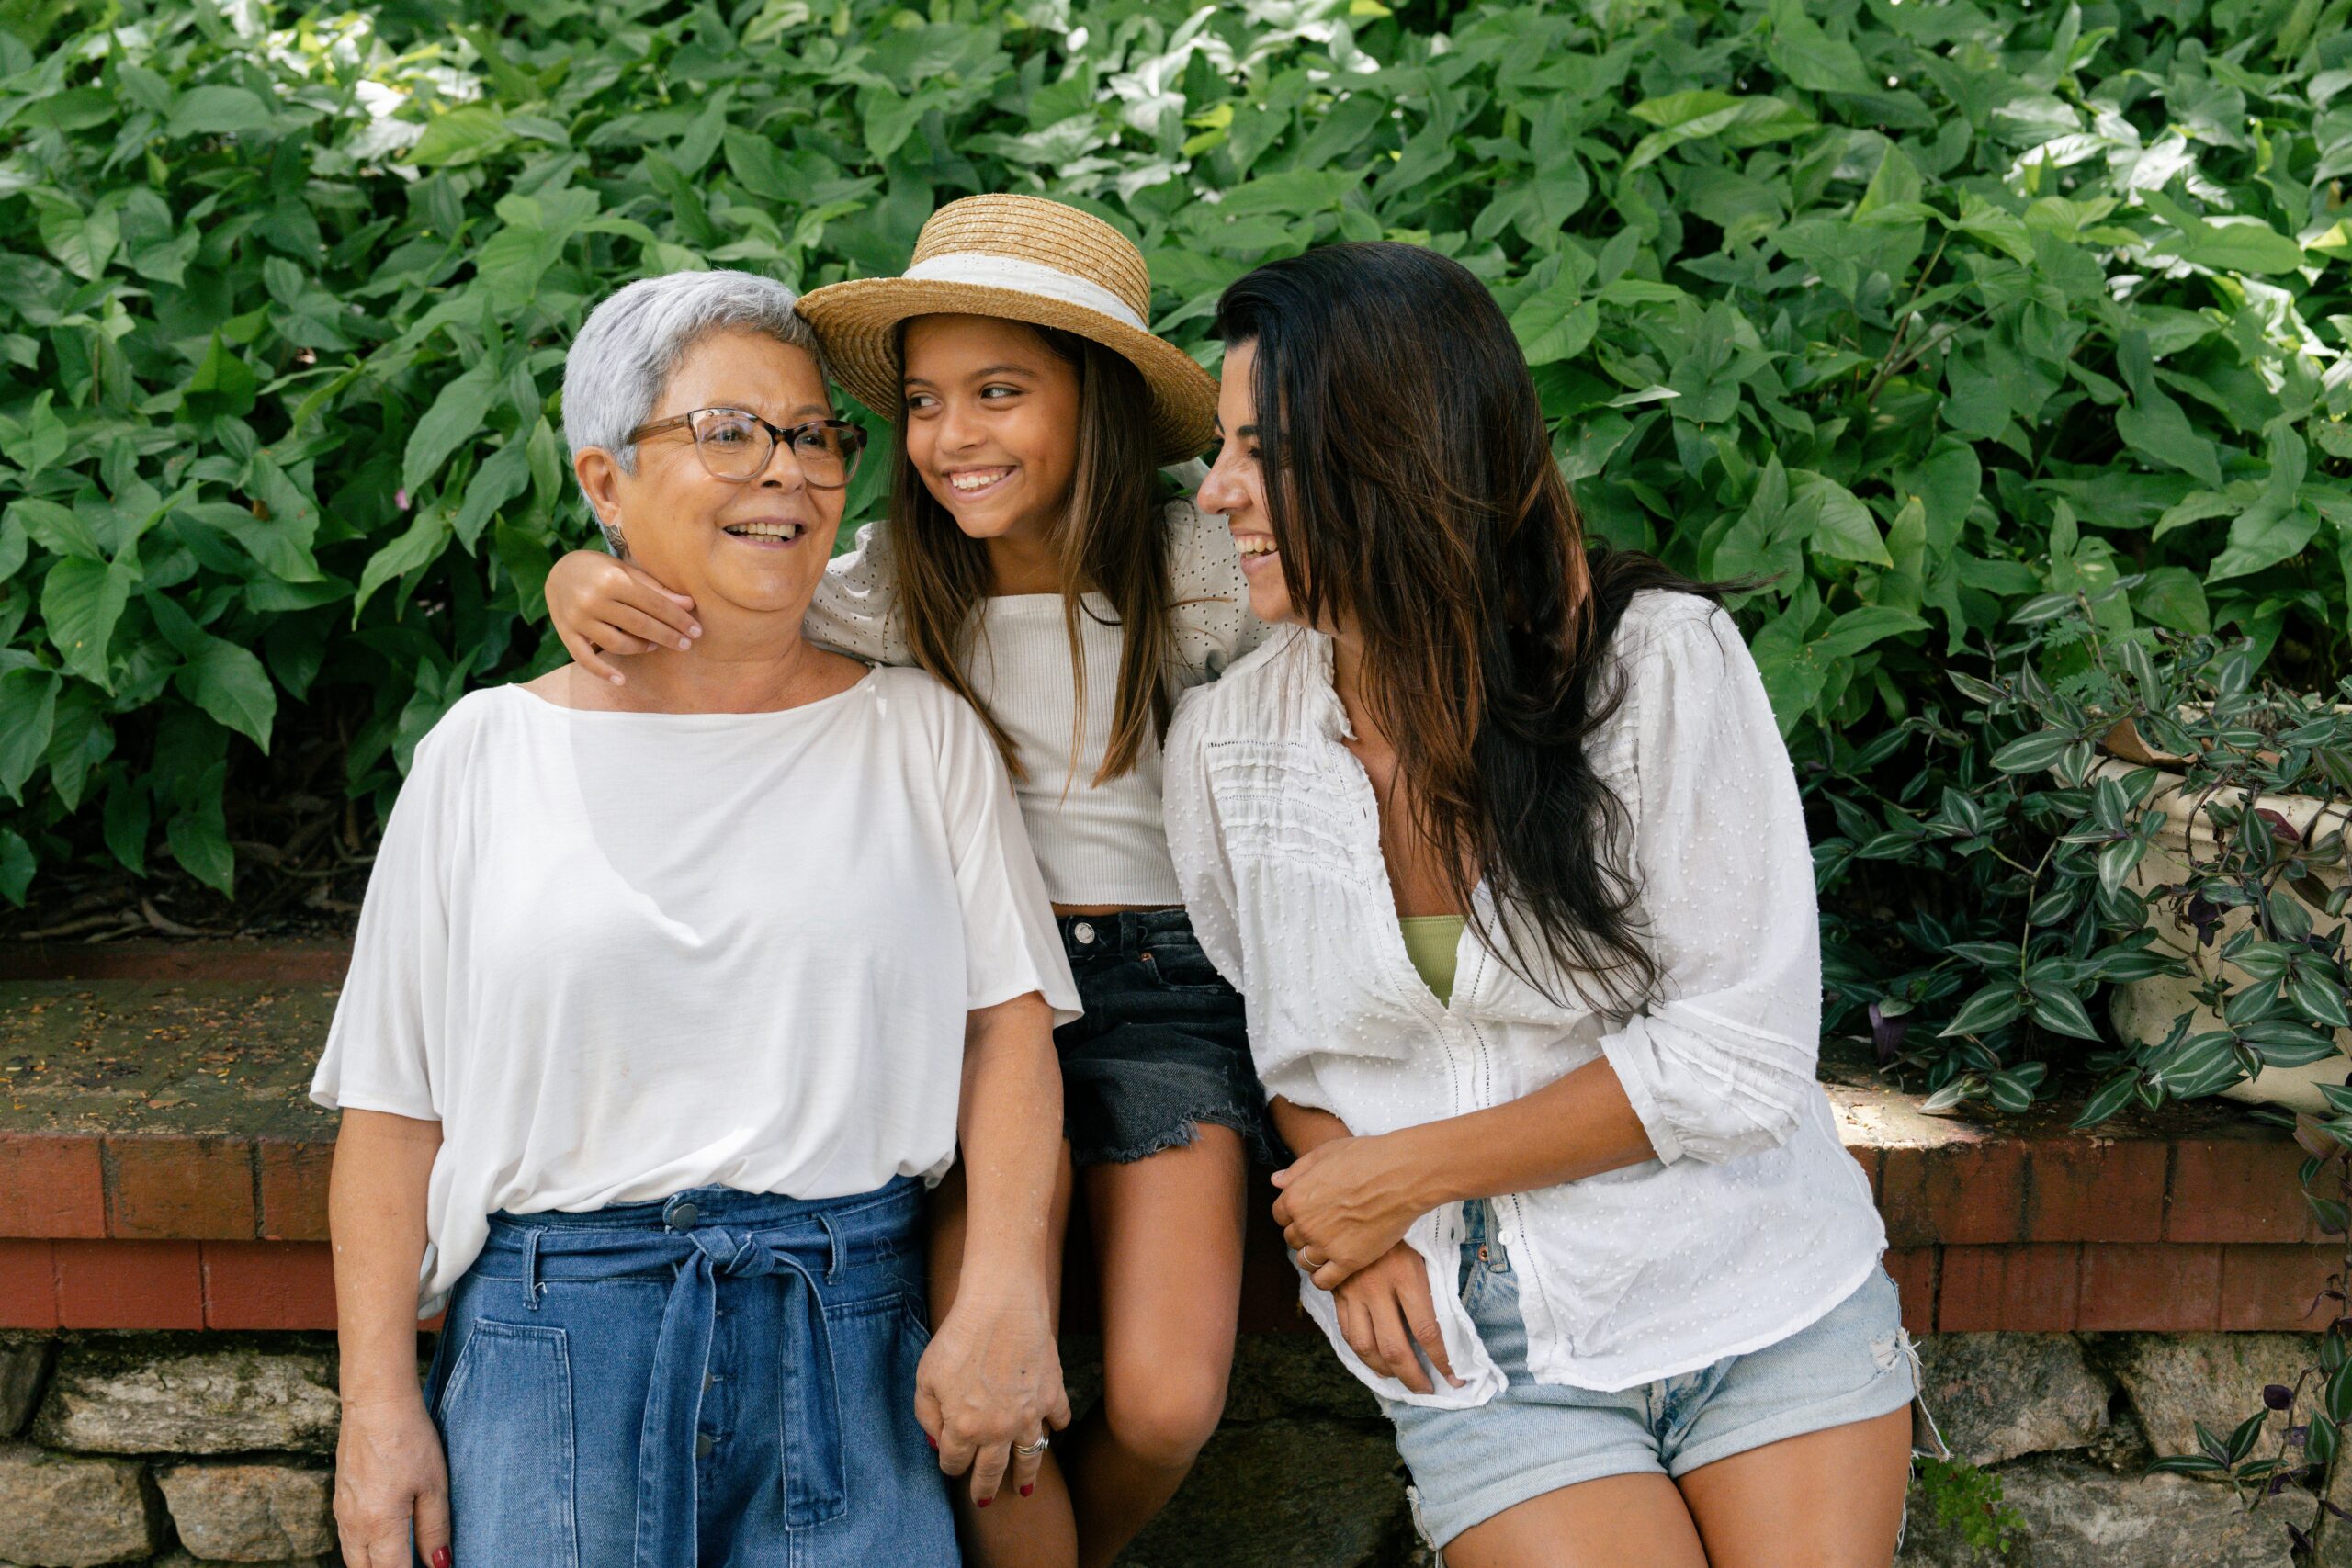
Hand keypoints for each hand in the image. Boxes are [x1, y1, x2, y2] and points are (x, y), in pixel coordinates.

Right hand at [334, 1391, 450, 1567]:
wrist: (375, 1404)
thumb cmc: (409, 1440)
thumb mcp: (434, 1486)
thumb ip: (435, 1530)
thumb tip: (440, 1566)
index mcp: (378, 1526)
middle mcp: (353, 1526)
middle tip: (416, 1564)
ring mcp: (342, 1513)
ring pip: (353, 1559)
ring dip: (375, 1565)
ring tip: (402, 1557)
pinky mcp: (339, 1500)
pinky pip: (347, 1539)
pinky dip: (364, 1550)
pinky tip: (384, 1540)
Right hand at [546, 549, 698, 683]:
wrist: (557, 571)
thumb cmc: (599, 570)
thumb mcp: (626, 571)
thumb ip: (655, 588)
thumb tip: (689, 604)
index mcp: (613, 579)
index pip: (654, 604)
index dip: (678, 619)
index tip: (696, 630)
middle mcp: (593, 599)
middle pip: (639, 625)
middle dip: (667, 636)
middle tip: (686, 644)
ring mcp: (578, 619)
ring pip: (616, 643)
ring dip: (641, 648)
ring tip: (656, 646)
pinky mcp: (566, 634)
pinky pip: (584, 658)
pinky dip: (602, 672)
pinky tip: (621, 680)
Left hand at [914, 1283, 1070, 1507]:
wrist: (1002, 1306)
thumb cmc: (958, 1338)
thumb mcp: (925, 1377)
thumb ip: (926, 1415)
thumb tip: (936, 1441)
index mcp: (964, 1429)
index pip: (954, 1462)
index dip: (950, 1465)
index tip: (951, 1463)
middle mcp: (998, 1430)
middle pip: (991, 1472)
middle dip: (984, 1489)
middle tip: (983, 1500)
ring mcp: (1030, 1415)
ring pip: (1029, 1457)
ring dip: (1026, 1475)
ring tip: (1024, 1490)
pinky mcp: (1052, 1394)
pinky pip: (1058, 1419)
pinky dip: (1056, 1427)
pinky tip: (1052, 1429)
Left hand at [1271, 1129, 1435, 1291]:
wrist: (1401, 1175)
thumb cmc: (1365, 1158)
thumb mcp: (1325, 1152)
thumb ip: (1297, 1170)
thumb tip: (1276, 1181)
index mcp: (1296, 1197)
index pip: (1280, 1216)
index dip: (1294, 1215)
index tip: (1310, 1213)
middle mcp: (1305, 1224)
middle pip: (1293, 1239)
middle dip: (1305, 1234)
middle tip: (1325, 1227)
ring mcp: (1326, 1245)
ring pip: (1305, 1261)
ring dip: (1314, 1255)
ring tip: (1331, 1247)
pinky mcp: (1348, 1261)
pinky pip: (1324, 1281)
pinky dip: (1324, 1278)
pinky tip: (1334, 1268)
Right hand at [1332, 1242, 1463, 1394]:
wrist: (1357, 1202)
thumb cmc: (1402, 1230)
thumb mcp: (1423, 1253)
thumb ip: (1431, 1289)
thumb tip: (1447, 1333)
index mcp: (1406, 1275)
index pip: (1426, 1331)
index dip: (1441, 1361)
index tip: (1453, 1377)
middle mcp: (1377, 1287)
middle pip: (1394, 1348)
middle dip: (1412, 1377)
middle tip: (1425, 1390)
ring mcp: (1353, 1291)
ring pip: (1365, 1347)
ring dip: (1384, 1371)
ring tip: (1399, 1378)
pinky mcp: (1336, 1292)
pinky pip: (1347, 1332)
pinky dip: (1361, 1353)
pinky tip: (1374, 1360)